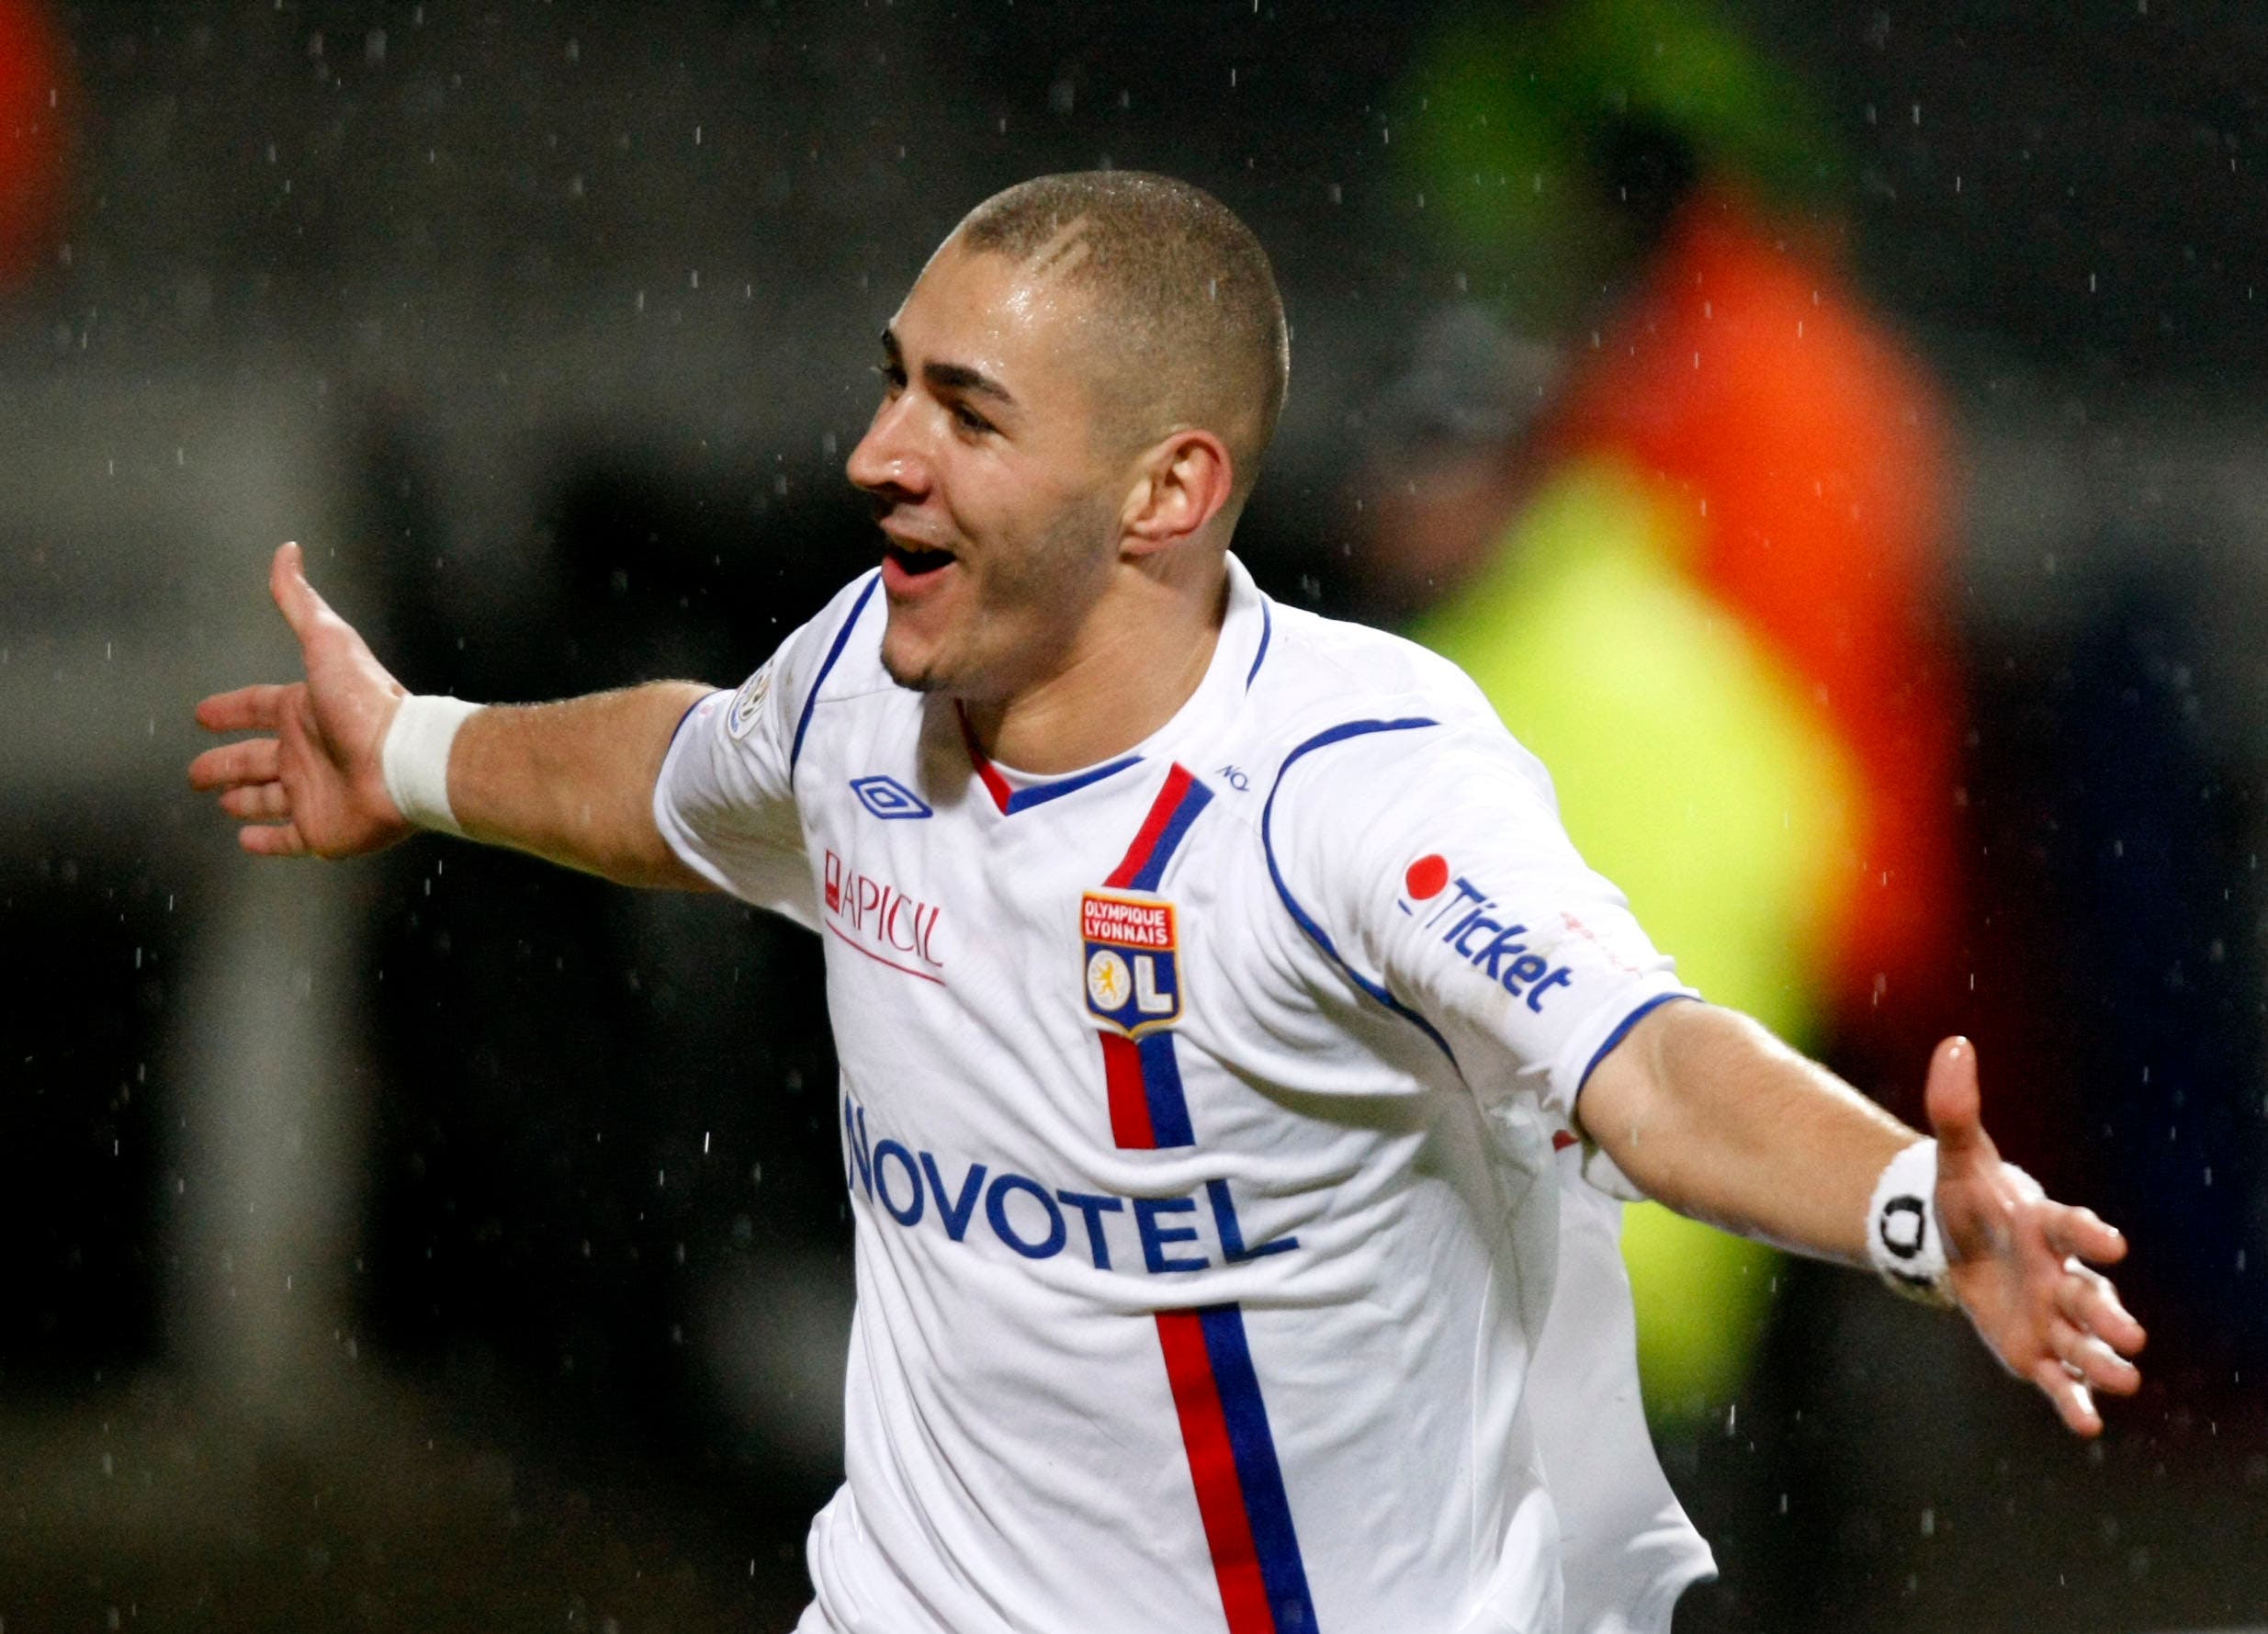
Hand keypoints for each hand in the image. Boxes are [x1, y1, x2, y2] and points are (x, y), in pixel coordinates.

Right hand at [188, 542, 410, 857]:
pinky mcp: (322, 830)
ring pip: (268, 798)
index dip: (230, 710)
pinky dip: (265, 841)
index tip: (202, 713)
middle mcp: (308, 752)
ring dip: (245, 800)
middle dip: (224, 764)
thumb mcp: (328, 641)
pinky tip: (246, 839)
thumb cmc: (367, 704)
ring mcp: (314, 793)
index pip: (257, 708)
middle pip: (254, 759)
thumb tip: (287, 551)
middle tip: (196, 774)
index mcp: (304, 711)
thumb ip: (300, 601)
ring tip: (223, 801)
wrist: (405, 761)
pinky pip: (288, 839)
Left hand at [1927, 1037, 2145, 1435]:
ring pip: (2084, 1342)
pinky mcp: (2036, 1353)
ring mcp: (2053, 1317)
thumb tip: (1954, 1044)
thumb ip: (1955, 1107)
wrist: (1958, 1242)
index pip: (2073, 1228)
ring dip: (2101, 1362)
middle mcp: (2061, 1275)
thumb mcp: (1956, 1156)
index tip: (2109, 1244)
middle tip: (2130, 1335)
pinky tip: (2086, 1426)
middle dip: (2108, 1315)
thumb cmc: (1968, 1198)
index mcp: (2046, 1225)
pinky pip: (2059, 1381)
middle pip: (2090, 1296)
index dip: (2090, 1234)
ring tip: (2124, 1381)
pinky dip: (2072, 1401)